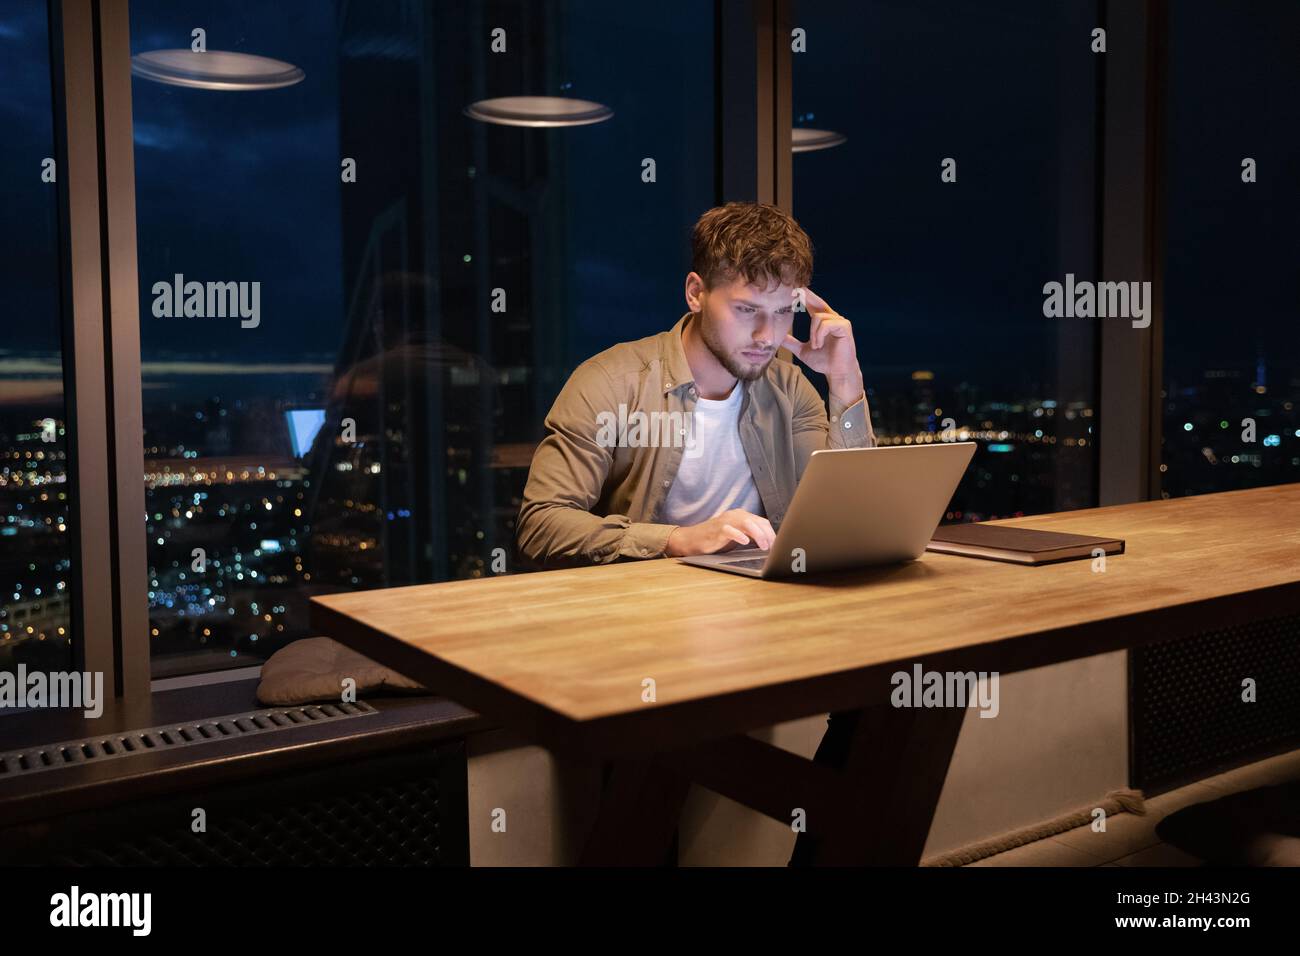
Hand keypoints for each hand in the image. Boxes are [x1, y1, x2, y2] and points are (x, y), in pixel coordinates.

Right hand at [666, 509, 775, 555]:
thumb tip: (768, 544)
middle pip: (757, 521)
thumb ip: (750, 535)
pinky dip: (739, 535)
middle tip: (773, 547)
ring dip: (758, 535)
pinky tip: (745, 542)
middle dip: (768, 534)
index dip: (771, 533)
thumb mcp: (736, 535)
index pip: (762, 521)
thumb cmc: (715, 538)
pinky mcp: (717, 530)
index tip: (777, 545)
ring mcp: (726, 521)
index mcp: (741, 516)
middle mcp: (735, 515)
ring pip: (747, 523)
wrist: (692, 539)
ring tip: (763, 546)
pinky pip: (730, 530)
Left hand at [783, 288, 864, 404]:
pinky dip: (819, 335)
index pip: (812, 304)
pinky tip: (819, 344)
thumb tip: (777, 337)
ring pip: (818, 317)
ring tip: (815, 345)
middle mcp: (832, 318)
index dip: (804, 296)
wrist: (836, 373)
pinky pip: (826, 324)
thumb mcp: (802, 350)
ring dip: (813, 333)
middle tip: (796, 289)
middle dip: (807, 296)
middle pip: (817, 302)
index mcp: (823, 322)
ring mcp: (839, 321)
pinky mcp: (844, 326)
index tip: (794, 289)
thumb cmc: (823, 362)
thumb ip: (791, 342)